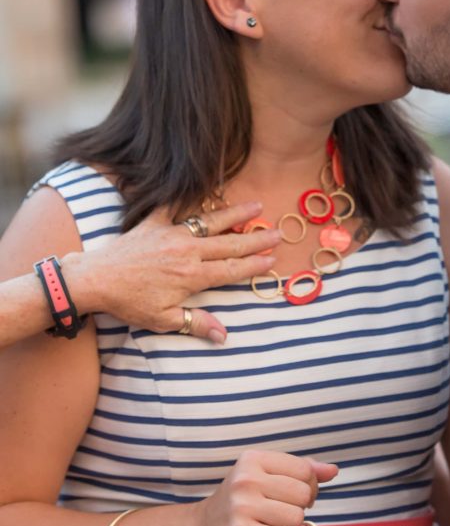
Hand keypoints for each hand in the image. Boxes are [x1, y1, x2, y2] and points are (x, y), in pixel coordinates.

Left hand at [62, 202, 281, 342]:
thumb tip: (224, 336)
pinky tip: (206, 190)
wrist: (96, 278)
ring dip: (236, 214)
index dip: (254, 265)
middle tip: (277, 232)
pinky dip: (191, 198)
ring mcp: (172, 233)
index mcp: (193, 276)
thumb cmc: (129, 302)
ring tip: (256, 206)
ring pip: (211, 221)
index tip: (273, 259)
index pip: (232, 270)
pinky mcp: (154, 222)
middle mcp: (188, 251)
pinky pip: (176, 206)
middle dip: (256, 239)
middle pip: (230, 244)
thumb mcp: (163, 319)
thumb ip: (196, 323)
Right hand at [194, 450, 337, 525]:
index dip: (309, 486)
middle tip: (279, 511)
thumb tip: (333, 470)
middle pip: (302, 495)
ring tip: (268, 523)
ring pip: (295, 518)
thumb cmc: (239, 501)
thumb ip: (301, 471)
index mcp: (254, 459)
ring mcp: (242, 506)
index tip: (294, 494)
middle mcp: (246, 479)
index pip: (304, 469)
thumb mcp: (265, 476)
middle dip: (298, 507)